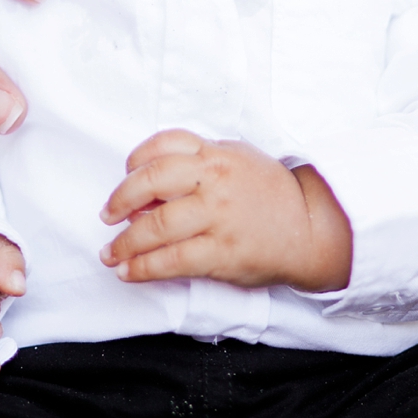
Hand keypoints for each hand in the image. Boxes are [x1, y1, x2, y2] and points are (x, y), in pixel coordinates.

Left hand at [99, 129, 351, 291]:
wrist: (310, 227)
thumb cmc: (269, 192)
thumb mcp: (237, 159)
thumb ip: (199, 163)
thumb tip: (152, 188)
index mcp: (216, 154)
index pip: (164, 144)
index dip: (135, 161)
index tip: (126, 176)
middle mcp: (214, 180)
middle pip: (151, 182)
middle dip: (120, 200)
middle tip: (108, 215)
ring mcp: (217, 217)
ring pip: (156, 226)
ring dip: (124, 243)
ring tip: (111, 253)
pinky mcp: (221, 253)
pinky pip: (172, 261)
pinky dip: (143, 268)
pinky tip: (129, 272)